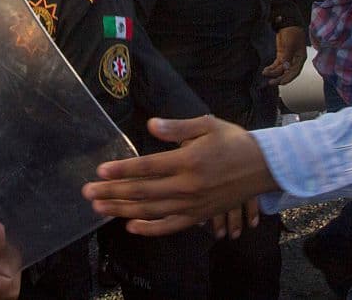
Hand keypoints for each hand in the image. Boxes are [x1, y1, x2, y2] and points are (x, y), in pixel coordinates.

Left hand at [81, 116, 278, 236]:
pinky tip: (130, 226)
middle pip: (142, 191)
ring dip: (122, 209)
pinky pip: (171, 226)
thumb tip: (150, 124)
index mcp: (188, 160)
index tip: (100, 170)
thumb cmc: (233, 141)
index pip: (147, 167)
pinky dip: (150, 229)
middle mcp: (188, 186)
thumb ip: (177, 127)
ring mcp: (193, 204)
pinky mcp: (199, 216)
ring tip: (99, 208)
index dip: (122, 169)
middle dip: (112, 192)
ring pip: (151, 210)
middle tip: (88, 192)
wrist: (263, 167)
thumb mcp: (207, 125)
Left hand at [262, 26, 305, 85]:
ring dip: (273, 73)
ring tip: (265, 73)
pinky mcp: (282, 55)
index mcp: (300, 58)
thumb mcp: (290, 44)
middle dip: (279, 78)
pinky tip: (266, 70)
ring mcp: (288, 58)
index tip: (281, 82)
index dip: (288, 78)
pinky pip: (277, 65)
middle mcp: (295, 60)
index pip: (295, 71)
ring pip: (281, 69)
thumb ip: (287, 57)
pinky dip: (272, 68)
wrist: (288, 23)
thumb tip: (285, 68)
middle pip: (287, 72)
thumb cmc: (292, 33)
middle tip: (271, 83)